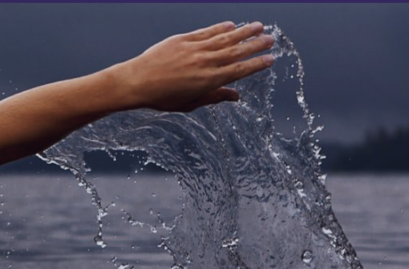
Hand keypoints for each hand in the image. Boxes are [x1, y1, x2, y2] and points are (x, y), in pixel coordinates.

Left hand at [116, 22, 274, 112]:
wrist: (137, 82)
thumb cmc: (162, 97)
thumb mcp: (190, 103)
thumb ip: (214, 97)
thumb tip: (236, 97)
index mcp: (208, 81)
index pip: (239, 71)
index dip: (257, 64)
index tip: (270, 59)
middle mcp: (205, 63)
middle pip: (237, 52)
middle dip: (256, 44)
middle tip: (271, 39)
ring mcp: (195, 49)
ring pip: (225, 38)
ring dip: (244, 31)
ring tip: (259, 26)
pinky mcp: (184, 39)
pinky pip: (207, 32)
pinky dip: (220, 27)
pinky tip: (232, 25)